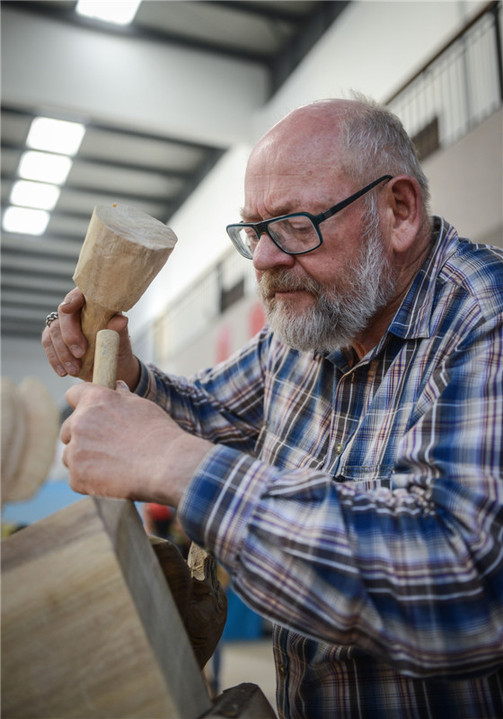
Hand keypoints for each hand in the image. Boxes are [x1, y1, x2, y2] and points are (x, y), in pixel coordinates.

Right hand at [42, 288, 139, 387]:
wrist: (113, 366)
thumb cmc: (118, 348)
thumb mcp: (122, 341)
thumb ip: (119, 330)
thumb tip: (121, 320)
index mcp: (94, 303)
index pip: (80, 294)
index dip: (72, 299)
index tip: (68, 309)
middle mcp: (76, 310)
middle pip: (63, 315)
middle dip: (69, 335)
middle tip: (80, 353)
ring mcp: (63, 324)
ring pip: (53, 331)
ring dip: (62, 352)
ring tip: (75, 369)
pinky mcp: (54, 338)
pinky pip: (48, 344)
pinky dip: (55, 359)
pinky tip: (63, 372)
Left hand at [61, 381, 212, 505]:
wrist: (167, 466)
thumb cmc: (159, 433)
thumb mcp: (142, 406)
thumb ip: (122, 397)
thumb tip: (117, 386)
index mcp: (94, 400)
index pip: (73, 394)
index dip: (81, 403)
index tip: (90, 414)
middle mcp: (79, 422)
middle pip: (67, 429)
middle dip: (82, 436)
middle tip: (108, 446)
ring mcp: (75, 451)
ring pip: (70, 455)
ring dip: (84, 459)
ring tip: (113, 464)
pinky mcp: (77, 477)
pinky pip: (77, 478)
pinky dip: (90, 480)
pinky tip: (113, 478)